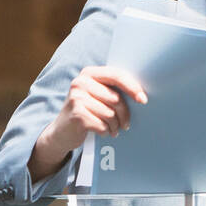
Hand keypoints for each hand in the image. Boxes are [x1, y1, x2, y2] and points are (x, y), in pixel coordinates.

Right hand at [31, 66, 147, 179]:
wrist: (62, 131)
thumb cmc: (87, 111)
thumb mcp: (98, 95)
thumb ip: (114, 89)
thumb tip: (142, 95)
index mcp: (89, 73)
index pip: (117, 75)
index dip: (133, 87)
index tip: (143, 100)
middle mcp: (80, 83)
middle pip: (116, 99)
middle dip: (124, 114)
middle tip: (126, 124)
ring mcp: (76, 98)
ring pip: (110, 114)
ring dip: (115, 125)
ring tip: (113, 129)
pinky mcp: (76, 115)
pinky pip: (102, 125)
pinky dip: (106, 131)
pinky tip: (103, 132)